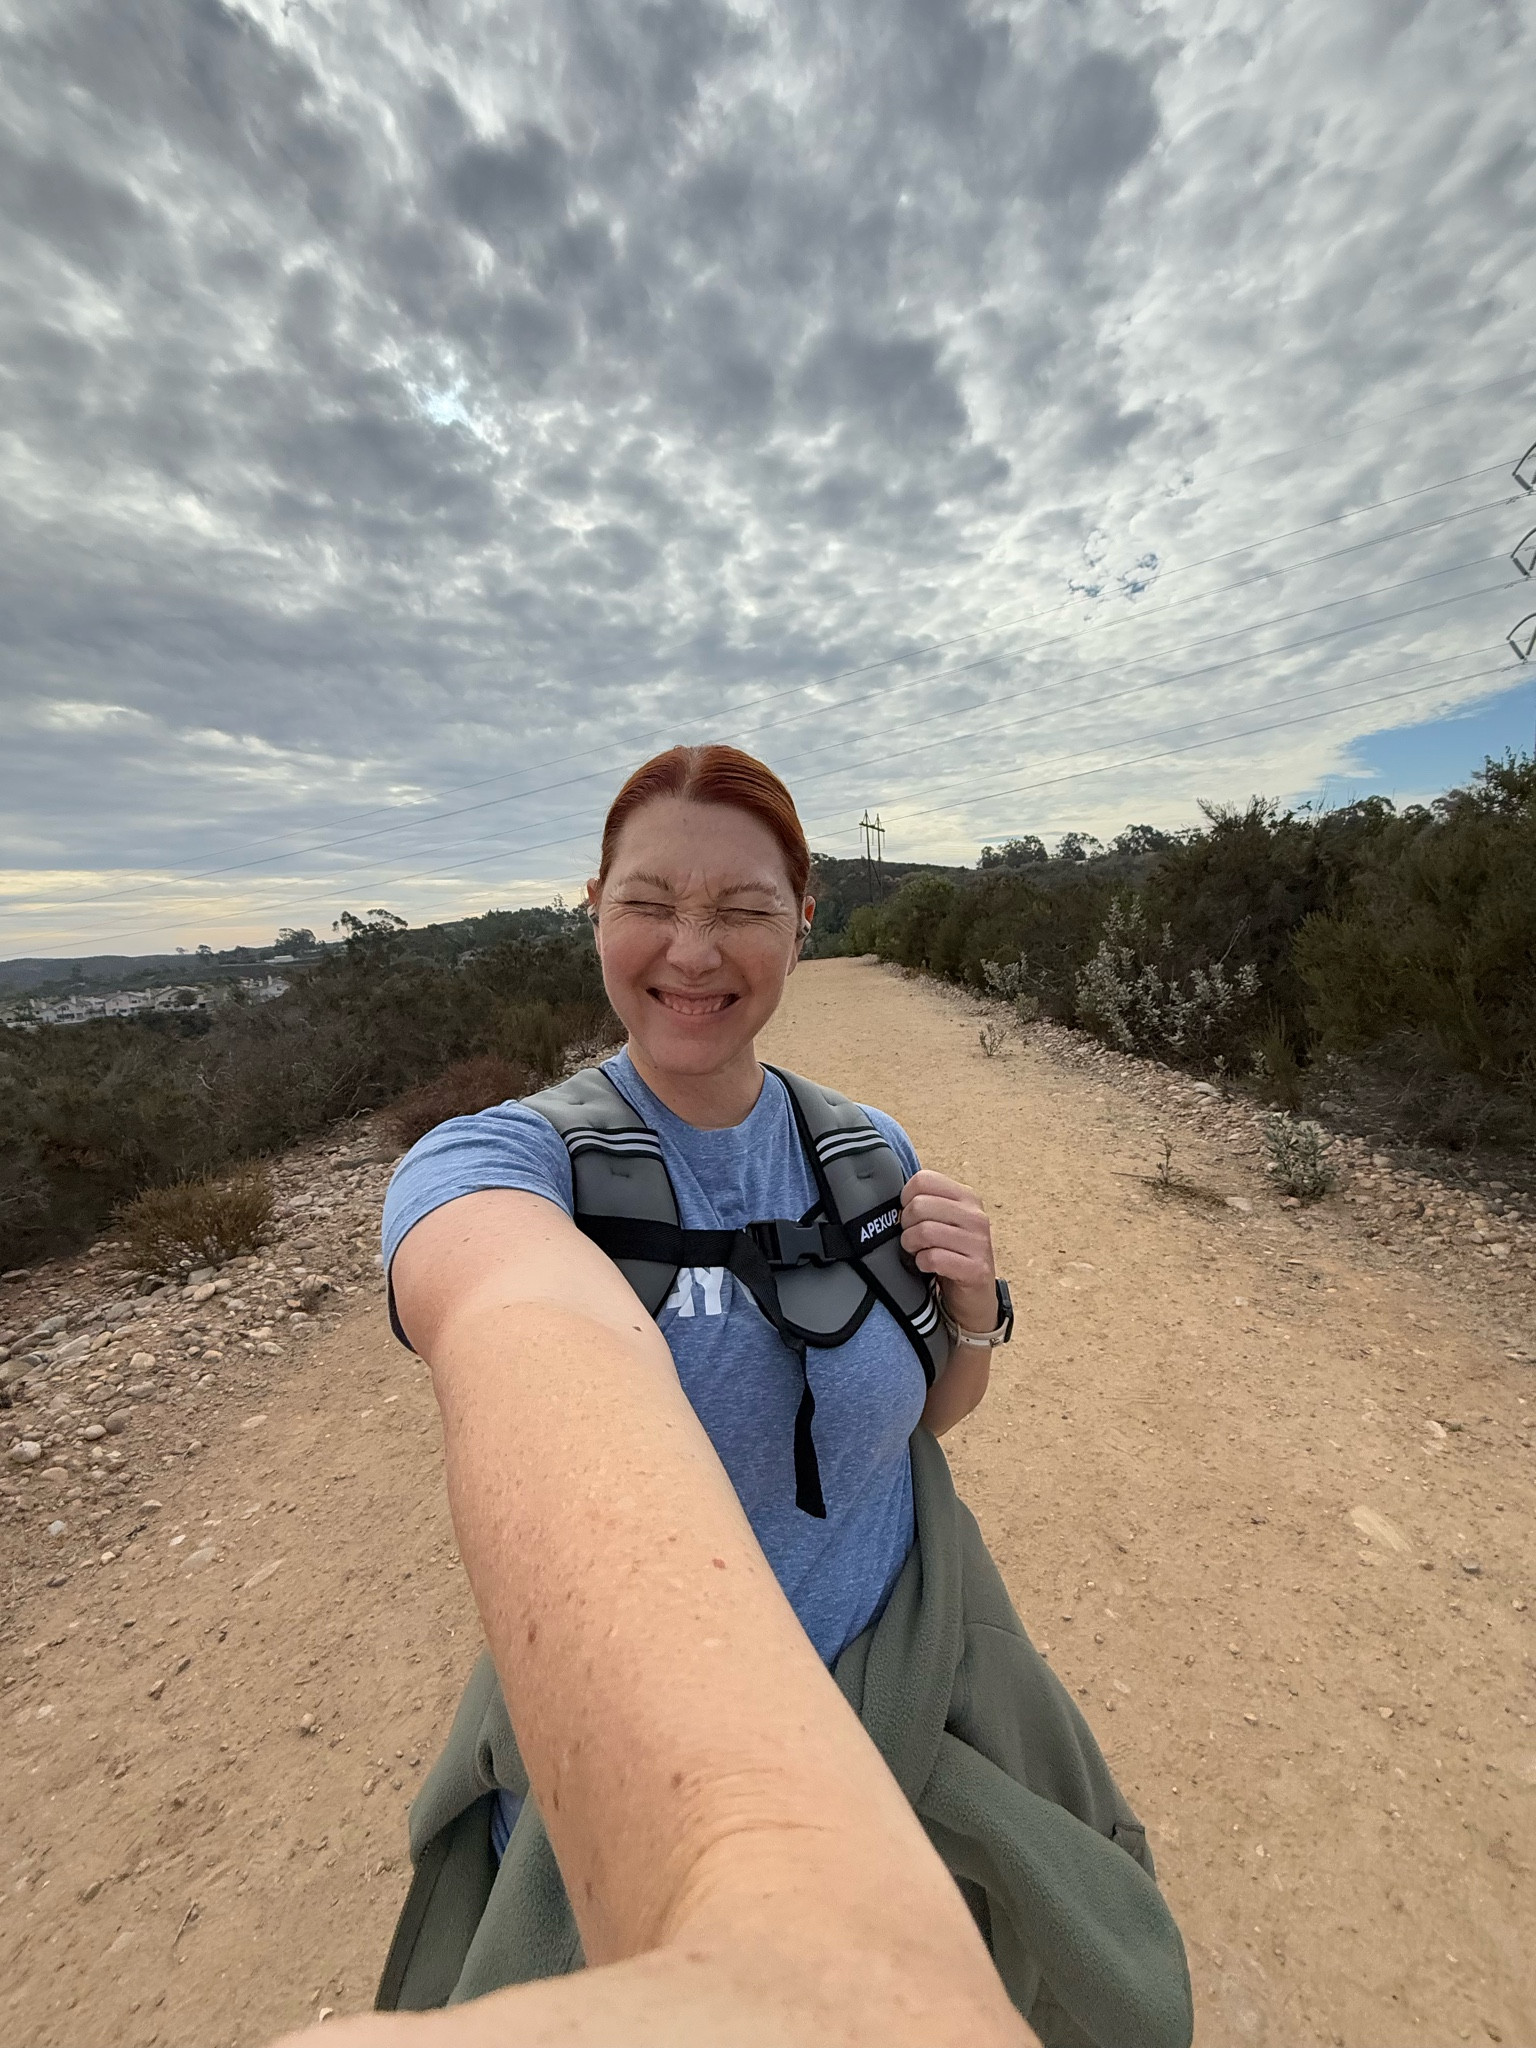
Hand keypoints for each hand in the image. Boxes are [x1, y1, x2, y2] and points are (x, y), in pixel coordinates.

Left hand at [899, 1169, 997, 1334]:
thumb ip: (924, 1203)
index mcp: (967, 1197)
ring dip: (911, 1246)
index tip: (908, 1215)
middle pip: (919, 1205)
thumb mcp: (942, 1221)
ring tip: (917, 1252)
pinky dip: (922, 1263)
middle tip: (911, 1238)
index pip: (923, 1180)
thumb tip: (891, 1195)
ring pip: (924, 1231)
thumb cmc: (950, 1253)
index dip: (906, 1198)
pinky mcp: (976, 1269)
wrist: (973, 1297)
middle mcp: (976, 1216)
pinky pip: (934, 1258)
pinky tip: (927, 1266)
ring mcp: (979, 1243)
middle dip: (906, 1225)